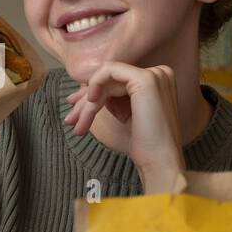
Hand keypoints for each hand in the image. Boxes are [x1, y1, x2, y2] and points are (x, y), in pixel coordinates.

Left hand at [64, 62, 185, 190]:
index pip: (119, 80)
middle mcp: (160, 73)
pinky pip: (108, 71)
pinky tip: (91, 103)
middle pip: (112, 79)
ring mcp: (154, 74)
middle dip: (87, 100)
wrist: (159, 160)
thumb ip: (115, 97)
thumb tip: (89, 89)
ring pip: (107, 78)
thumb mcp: (127, 113)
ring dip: (88, 102)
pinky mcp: (144, 79)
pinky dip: (95, 85)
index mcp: (159, 81)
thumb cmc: (146, 144)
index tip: (77, 108)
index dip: (95, 92)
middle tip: (71, 120)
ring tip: (78, 124)